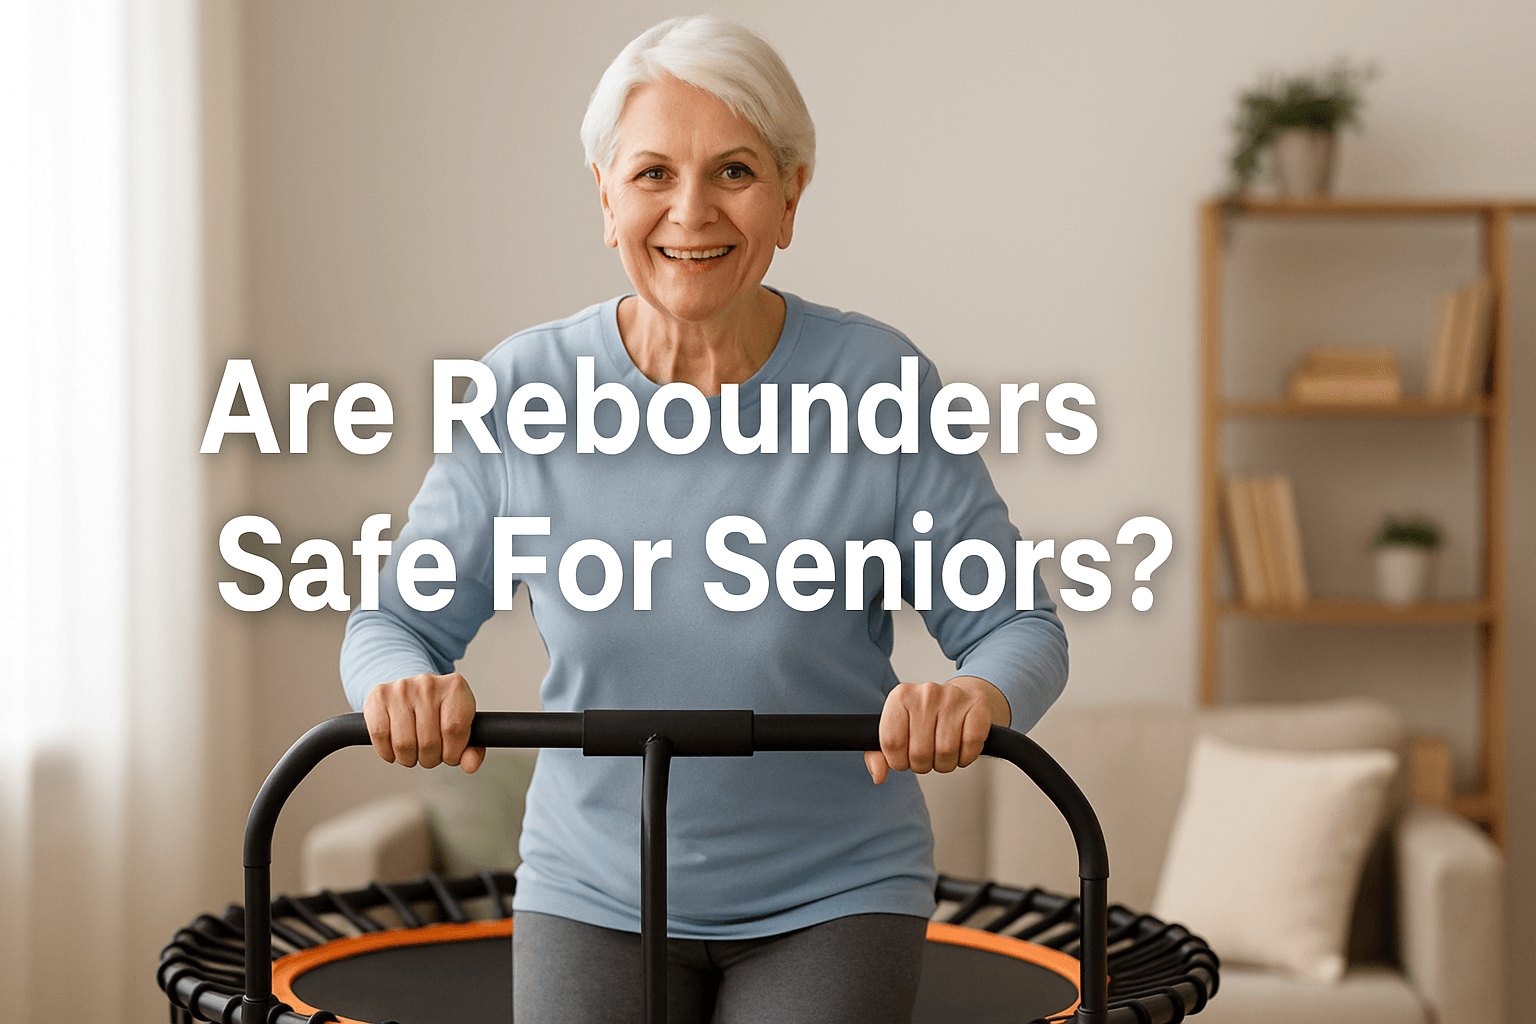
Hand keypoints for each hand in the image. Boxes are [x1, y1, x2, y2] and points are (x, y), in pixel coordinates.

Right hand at [362, 672, 483, 772]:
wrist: (412, 690)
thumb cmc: (439, 711)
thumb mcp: (462, 725)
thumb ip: (472, 748)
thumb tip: (470, 766)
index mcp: (455, 688)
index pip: (455, 730)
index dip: (452, 753)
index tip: (449, 756)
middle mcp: (428, 684)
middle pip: (429, 741)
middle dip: (430, 759)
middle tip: (430, 755)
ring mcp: (402, 688)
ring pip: (404, 743)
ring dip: (409, 759)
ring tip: (414, 753)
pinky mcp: (379, 696)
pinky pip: (380, 736)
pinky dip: (387, 752)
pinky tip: (394, 750)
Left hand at [865, 676, 1009, 784]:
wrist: (961, 698)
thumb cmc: (926, 718)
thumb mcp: (896, 729)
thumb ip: (878, 754)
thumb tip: (879, 775)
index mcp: (900, 696)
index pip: (891, 743)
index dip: (898, 761)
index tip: (904, 758)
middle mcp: (926, 693)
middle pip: (919, 752)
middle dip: (923, 765)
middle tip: (927, 757)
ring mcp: (953, 698)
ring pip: (945, 752)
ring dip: (944, 764)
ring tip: (943, 754)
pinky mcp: (977, 706)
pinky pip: (970, 746)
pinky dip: (965, 757)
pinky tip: (961, 748)